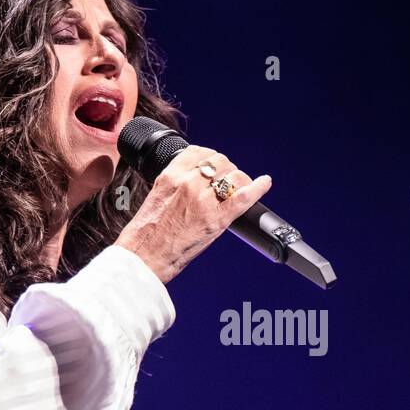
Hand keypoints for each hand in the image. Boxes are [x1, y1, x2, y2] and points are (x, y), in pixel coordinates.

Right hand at [115, 146, 272, 284]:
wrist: (145, 256)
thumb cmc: (146, 233)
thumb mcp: (156, 196)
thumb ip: (175, 184)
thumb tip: (192, 180)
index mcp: (171, 175)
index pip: (200, 153)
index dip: (211, 158)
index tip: (214, 166)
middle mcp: (189, 183)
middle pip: (220, 162)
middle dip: (226, 170)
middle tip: (226, 182)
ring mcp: (205, 200)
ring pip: (234, 176)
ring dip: (239, 181)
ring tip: (238, 189)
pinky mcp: (218, 219)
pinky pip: (245, 197)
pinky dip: (259, 188)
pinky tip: (265, 183)